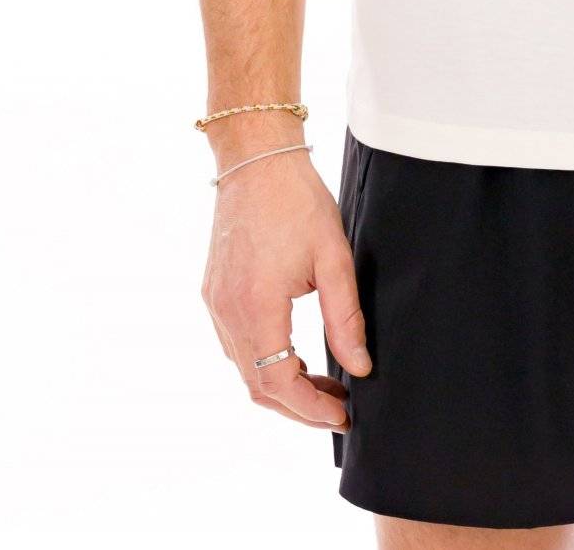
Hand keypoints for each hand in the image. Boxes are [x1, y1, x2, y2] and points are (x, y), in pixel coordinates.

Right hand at [201, 150, 371, 429]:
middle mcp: (226, 312)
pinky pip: (236, 345)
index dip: (311, 408)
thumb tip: (360, 366)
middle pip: (257, 385)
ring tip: (326, 383)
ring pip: (244, 369)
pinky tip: (298, 354)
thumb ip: (346, 317)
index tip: (343, 415)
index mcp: (256, 306)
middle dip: (299, 406)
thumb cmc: (297, 200)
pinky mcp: (214, 292)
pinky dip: (265, 361)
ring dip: (282, 385)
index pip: (278, 382)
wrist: (256, 158)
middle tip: (340, 407)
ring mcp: (215, 303)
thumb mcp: (334, 257)